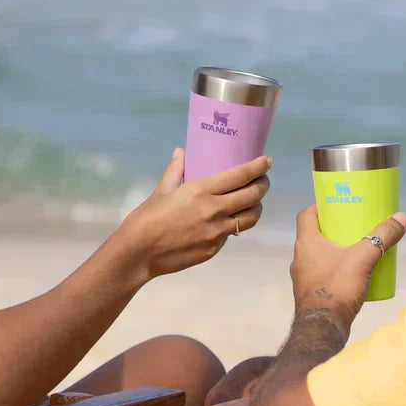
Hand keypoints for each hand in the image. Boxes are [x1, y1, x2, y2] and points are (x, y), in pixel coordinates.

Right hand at [115, 149, 271, 281]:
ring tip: (252, 201)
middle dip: (263, 185)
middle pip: (253, 195)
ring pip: (250, 218)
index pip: (240, 175)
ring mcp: (216, 232)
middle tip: (263, 180)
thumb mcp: (162, 191)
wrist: (138, 253)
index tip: (267, 161)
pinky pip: (232, 233)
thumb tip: (181, 152)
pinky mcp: (214, 249)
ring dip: (256, 207)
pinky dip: (234, 225)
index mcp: (201, 190)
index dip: (258, 167)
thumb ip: (175, 171)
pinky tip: (229, 220)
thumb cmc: (146, 219)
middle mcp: (213, 210)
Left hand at [289, 205, 405, 335]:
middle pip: (314, 234)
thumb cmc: (337, 289)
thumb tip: (402, 217)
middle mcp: (299, 258)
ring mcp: (302, 277)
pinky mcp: (310, 293)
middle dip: (334, 228)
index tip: (337, 203)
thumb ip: (383, 237)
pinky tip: (351, 274)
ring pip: (318, 255)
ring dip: (334, 250)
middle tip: (353, 225)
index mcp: (306, 243)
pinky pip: (321, 273)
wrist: (322, 328)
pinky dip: (334, 269)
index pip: (306, 214)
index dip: (320, 205)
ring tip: (355, 248)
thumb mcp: (364, 258)